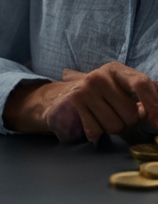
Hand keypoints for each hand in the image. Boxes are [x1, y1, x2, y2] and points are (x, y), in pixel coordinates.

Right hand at [3, 62, 157, 141]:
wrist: (56, 99)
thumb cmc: (96, 97)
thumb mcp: (119, 89)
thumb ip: (142, 92)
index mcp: (117, 70)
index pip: (142, 84)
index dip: (155, 106)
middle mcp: (101, 75)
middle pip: (132, 114)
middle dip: (127, 123)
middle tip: (112, 114)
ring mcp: (85, 88)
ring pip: (116, 125)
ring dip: (110, 129)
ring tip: (98, 117)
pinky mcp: (74, 102)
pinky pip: (97, 130)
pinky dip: (94, 132)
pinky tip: (88, 122)